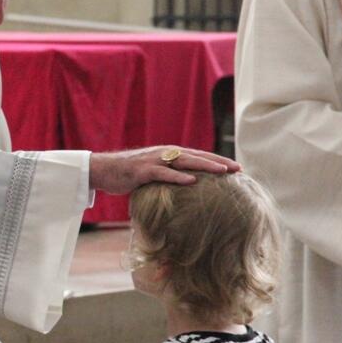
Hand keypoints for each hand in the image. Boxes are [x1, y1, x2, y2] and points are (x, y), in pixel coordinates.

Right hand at [89, 146, 239, 194]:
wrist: (103, 170)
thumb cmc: (128, 175)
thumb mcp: (152, 174)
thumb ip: (168, 177)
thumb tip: (185, 188)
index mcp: (170, 154)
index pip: (199, 156)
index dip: (218, 161)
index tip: (237, 168)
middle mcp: (165, 153)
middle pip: (197, 156)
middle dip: (218, 162)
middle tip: (238, 169)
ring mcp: (154, 161)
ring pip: (184, 161)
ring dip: (205, 166)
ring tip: (222, 172)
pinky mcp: (142, 170)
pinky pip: (163, 173)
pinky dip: (177, 176)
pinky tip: (191, 181)